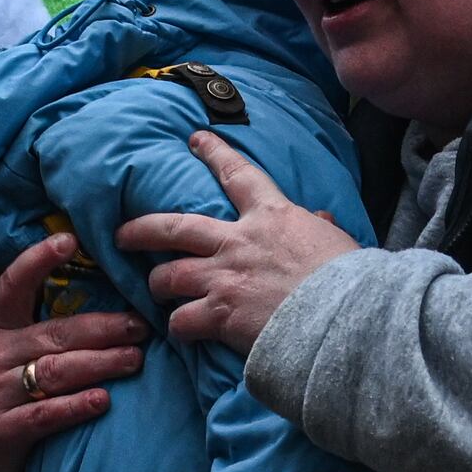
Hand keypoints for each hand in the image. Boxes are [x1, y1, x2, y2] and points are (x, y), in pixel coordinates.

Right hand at [0, 231, 147, 471]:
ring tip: (135, 361)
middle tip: (141, 328)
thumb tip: (111, 303)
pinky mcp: (2, 430)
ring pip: (57, 371)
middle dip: (104, 328)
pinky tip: (104, 400)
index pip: (13, 286)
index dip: (37, 260)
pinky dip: (77, 406)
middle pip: (57, 333)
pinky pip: (46, 413)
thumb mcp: (17, 356)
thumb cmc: (13, 397)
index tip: (69, 239)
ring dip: (101, 364)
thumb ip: (49, 328)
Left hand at [118, 135, 355, 355]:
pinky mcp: (220, 314)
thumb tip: (321, 218)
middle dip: (142, 230)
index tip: (195, 139)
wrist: (345, 316)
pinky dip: (179, 327)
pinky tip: (182, 332)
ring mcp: (224, 278)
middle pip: (175, 227)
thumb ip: (320, 227)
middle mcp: (238, 242)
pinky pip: (182, 320)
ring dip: (158, 284)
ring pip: (168, 276)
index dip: (214, 153)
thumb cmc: (348, 279)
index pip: (237, 174)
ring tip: (154, 291)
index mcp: (271, 216)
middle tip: (122, 234)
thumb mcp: (338, 240)